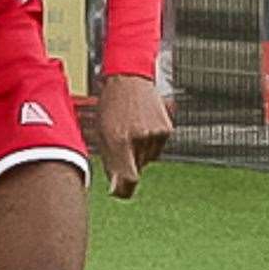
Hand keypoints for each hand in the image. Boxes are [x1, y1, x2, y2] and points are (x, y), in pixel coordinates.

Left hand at [94, 74, 171, 199]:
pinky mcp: (166, 129)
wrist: (129, 79)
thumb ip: (109, 161)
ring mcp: (155, 133)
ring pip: (147, 160)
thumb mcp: (102, 133)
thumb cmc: (110, 106)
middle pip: (136, 169)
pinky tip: (141, 128)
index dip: (124, 190)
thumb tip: (117, 189)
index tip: (118, 191)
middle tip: (118, 145)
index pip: (128, 178)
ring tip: (129, 131)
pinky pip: (157, 149)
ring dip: (138, 154)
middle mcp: (140, 137)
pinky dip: (148, 144)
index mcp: (119, 139)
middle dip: (126, 164)